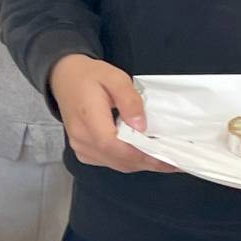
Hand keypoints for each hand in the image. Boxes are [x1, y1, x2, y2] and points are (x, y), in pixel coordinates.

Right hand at [48, 54, 173, 173]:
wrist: (65, 78)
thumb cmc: (90, 76)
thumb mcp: (114, 77)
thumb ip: (129, 99)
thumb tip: (141, 126)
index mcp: (87, 118)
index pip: (113, 144)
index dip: (140, 154)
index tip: (166, 156)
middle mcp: (81, 138)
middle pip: (118, 159)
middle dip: (148, 162)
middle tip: (175, 161)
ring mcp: (80, 147)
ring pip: (116, 164)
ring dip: (141, 164)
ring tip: (165, 159)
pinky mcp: (84, 151)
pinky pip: (110, 162)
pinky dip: (129, 162)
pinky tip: (144, 155)